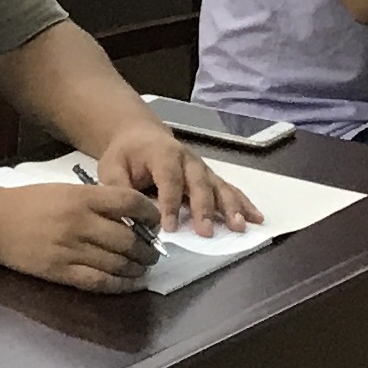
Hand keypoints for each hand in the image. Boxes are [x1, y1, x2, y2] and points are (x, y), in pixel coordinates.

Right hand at [0, 179, 162, 291]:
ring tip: (143, 268)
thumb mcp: (66, 191)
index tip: (155, 222)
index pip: (130, 203)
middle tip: (153, 253)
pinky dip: (121, 285)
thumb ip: (97, 201)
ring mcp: (70, 249)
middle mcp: (80, 222)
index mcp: (82, 197)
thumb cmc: (31, 203)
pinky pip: (99, 282)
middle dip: (148, 248)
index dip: (150, 214)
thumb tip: (132, 218)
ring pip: (118, 263)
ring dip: (137, 268)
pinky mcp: (60, 271)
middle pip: (129, 238)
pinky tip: (130, 284)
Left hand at [89, 119, 258, 237]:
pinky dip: (243, 203)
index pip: (169, 180)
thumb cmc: (126, 154)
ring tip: (239, 226)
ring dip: (230, 207)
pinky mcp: (209, 177)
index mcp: (163, 154)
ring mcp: (202, 168)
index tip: (168, 228)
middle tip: (205, 232)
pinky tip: (256, 217)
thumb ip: (118, 189)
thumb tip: (125, 215)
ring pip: (219, 187)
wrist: (140, 135)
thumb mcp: (111, 167)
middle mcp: (188, 160)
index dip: (169, 204)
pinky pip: (228, 189)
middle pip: (199, 184)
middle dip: (204, 209)